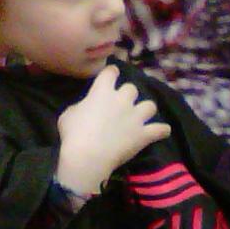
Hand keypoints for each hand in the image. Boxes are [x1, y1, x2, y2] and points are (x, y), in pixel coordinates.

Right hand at [56, 65, 170, 193]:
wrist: (87, 156)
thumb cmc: (73, 134)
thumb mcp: (68, 114)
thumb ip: (80, 107)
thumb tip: (86, 108)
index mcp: (102, 92)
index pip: (110, 72)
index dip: (111, 72)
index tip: (111, 75)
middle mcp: (122, 100)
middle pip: (131, 88)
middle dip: (127, 94)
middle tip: (122, 103)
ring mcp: (135, 117)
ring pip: (150, 105)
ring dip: (145, 109)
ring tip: (141, 116)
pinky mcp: (144, 134)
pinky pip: (160, 129)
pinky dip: (161, 130)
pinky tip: (161, 131)